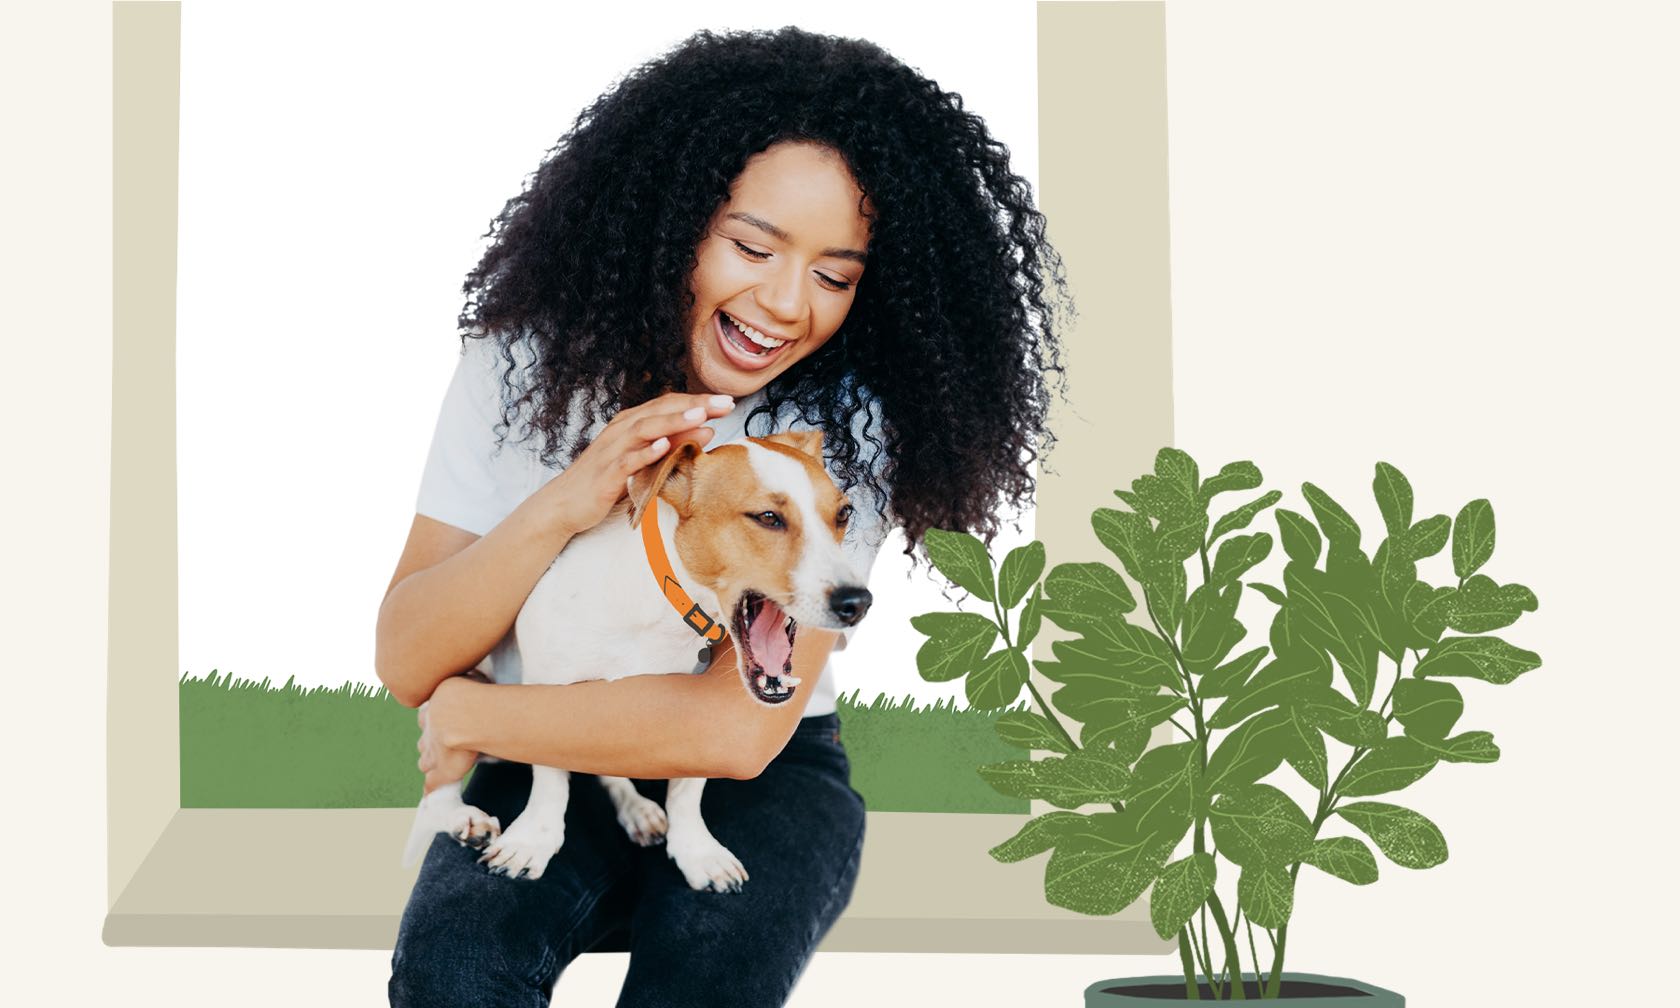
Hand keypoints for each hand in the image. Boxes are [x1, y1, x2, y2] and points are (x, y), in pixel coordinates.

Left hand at [417, 675, 482, 794]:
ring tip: (435, 767)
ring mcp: (434, 752)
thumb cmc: (473, 692)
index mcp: (433, 708)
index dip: (432, 720)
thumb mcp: (470, 677)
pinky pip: (432, 783)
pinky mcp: (443, 770)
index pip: (426, 716)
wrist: (464, 714)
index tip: (440, 721)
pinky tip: (429, 795)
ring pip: (425, 760)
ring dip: (429, 763)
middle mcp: (430, 731)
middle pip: (424, 739)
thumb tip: (473, 674)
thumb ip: (468, 679)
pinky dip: (431, 789)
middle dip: (429, 742)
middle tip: (439, 744)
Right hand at [544, 391, 736, 535]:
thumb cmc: (608, 480)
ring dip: (674, 421)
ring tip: (701, 416)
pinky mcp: (605, 474)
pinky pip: (627, 460)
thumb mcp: (644, 459)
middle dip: (695, 404)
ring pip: (645, 428)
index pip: (669, 404)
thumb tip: (707, 430)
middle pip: (661, 409)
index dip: (698, 401)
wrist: (565, 503)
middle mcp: (622, 430)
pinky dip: (645, 452)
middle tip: (725, 403)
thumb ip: (672, 444)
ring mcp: (612, 450)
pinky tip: (664, 446)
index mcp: (632, 423)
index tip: (728, 402)